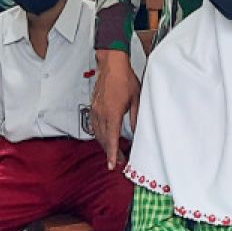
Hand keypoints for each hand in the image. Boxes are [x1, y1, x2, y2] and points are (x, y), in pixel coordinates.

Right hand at [93, 49, 141, 169]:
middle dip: (110, 152)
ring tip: (114, 152)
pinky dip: (100, 135)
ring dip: (105, 145)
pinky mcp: (93, 107)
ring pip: (98, 134)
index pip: (111, 139)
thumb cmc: (124, 78)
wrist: (112, 65)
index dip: (112, 154)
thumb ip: (136, 117)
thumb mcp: (136, 98)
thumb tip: (138, 130)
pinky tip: (105, 137)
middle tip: (119, 161)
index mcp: (112, 113)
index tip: (113, 164)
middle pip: (104, 140)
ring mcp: (95, 110)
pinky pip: (94, 126)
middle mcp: (101, 114)